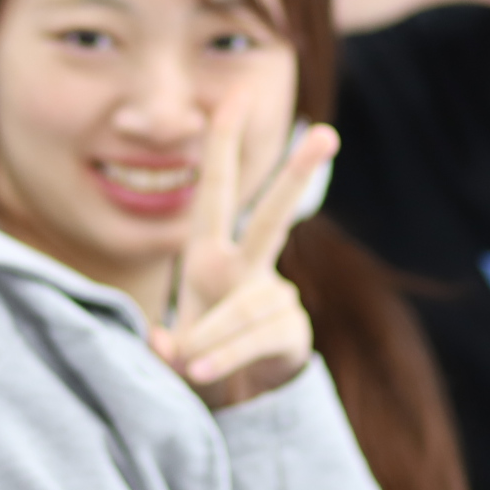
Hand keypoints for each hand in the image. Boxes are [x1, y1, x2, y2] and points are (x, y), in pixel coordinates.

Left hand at [149, 94, 338, 408]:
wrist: (233, 395)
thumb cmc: (197, 351)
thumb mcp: (169, 344)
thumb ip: (162, 347)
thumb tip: (163, 344)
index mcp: (208, 252)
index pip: (219, 188)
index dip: (226, 142)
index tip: (238, 94)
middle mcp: (243, 266)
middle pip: (272, 216)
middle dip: (296, 174)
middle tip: (327, 134)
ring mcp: (272, 295)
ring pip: (249, 303)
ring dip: (215, 334)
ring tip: (191, 363)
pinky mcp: (290, 329)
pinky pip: (256, 338)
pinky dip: (226, 357)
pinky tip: (202, 372)